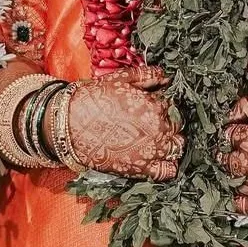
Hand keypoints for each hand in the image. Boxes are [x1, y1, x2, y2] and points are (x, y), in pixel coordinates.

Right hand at [68, 67, 183, 179]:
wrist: (71, 124)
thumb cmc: (94, 99)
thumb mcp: (121, 79)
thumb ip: (147, 75)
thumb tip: (165, 77)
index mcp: (156, 106)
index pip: (172, 106)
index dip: (162, 105)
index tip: (151, 107)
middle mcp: (159, 128)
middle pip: (176, 126)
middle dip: (168, 123)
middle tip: (150, 122)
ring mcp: (153, 151)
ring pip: (177, 147)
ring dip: (171, 142)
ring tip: (156, 139)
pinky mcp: (142, 168)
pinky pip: (168, 170)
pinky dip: (168, 165)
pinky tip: (159, 159)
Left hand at [223, 95, 247, 213]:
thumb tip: (229, 113)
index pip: (225, 135)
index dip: (231, 134)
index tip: (237, 135)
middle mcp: (247, 163)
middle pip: (223, 159)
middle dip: (228, 154)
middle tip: (241, 153)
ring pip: (229, 180)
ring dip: (234, 175)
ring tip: (247, 170)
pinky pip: (240, 205)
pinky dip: (238, 199)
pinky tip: (244, 191)